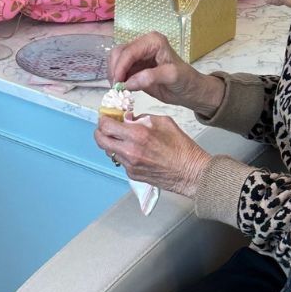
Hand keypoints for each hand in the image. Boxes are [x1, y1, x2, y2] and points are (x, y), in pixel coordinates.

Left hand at [93, 113, 212, 197]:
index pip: (106, 126)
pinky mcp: (132, 174)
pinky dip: (123, 154)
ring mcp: (130, 164)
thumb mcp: (163, 121)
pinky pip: (120, 161)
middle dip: (100, 132)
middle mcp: (130, 150)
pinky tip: (134, 151)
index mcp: (137, 134)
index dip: (103, 119)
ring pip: (109, 151)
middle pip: (100, 140)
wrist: (190, 172)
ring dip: (112, 143)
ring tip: (123, 139)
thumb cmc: (181, 148)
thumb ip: (141, 118)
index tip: (106, 117)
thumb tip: (128, 118)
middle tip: (107, 127)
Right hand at [108, 32, 223, 116]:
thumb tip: (128, 83)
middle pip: (119, 53)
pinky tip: (121, 89)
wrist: (189, 91)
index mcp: (153, 41)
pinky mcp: (134, 66)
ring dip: (113, 75)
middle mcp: (143, 44)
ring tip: (118, 90)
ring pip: (116, 60)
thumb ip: (151, 77)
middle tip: (116, 88)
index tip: (117, 83)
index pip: (130, 51)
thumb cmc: (185, 81)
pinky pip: (119, 70)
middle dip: (114, 70)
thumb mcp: (172, 77)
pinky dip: (117, 79)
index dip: (120, 66)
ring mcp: (138, 55)